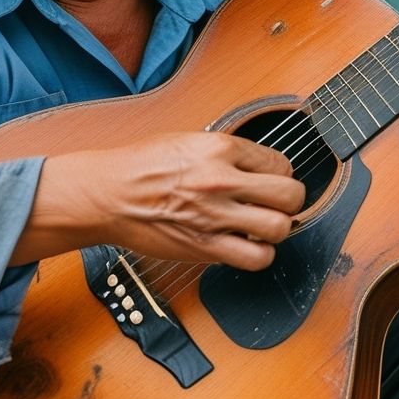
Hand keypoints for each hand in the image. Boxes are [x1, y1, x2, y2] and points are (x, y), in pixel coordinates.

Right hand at [15, 132, 305, 270]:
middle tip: (279, 203)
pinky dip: (259, 254)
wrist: (108, 194)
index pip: (279, 161)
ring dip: (277, 228)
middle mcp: (223, 181)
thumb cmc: (140, 165)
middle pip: (290, 194)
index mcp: (220, 148)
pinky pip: (255, 258)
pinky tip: (248, 245)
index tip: (272, 178)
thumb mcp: (189, 140)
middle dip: (290, 199)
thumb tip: (257, 163)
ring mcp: (216, 216)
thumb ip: (226, 152)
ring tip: (264, 225)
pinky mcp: (206, 247)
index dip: (280, 172)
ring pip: (279, 227)